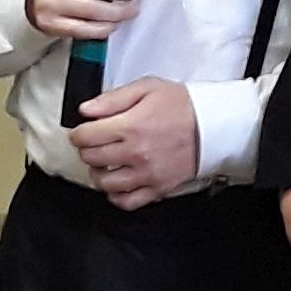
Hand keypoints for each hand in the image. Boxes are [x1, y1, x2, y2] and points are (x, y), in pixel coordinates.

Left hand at [67, 80, 199, 209]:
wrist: (213, 124)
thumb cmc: (182, 105)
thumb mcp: (147, 88)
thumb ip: (112, 99)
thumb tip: (86, 109)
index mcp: (130, 126)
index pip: (86, 137)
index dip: (77, 134)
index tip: (80, 132)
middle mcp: (136, 153)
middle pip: (92, 159)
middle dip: (87, 150)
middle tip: (92, 144)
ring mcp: (147, 174)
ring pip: (105, 183)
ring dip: (98, 173)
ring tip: (103, 163)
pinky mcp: (158, 188)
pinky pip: (127, 201)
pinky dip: (116, 195)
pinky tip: (116, 183)